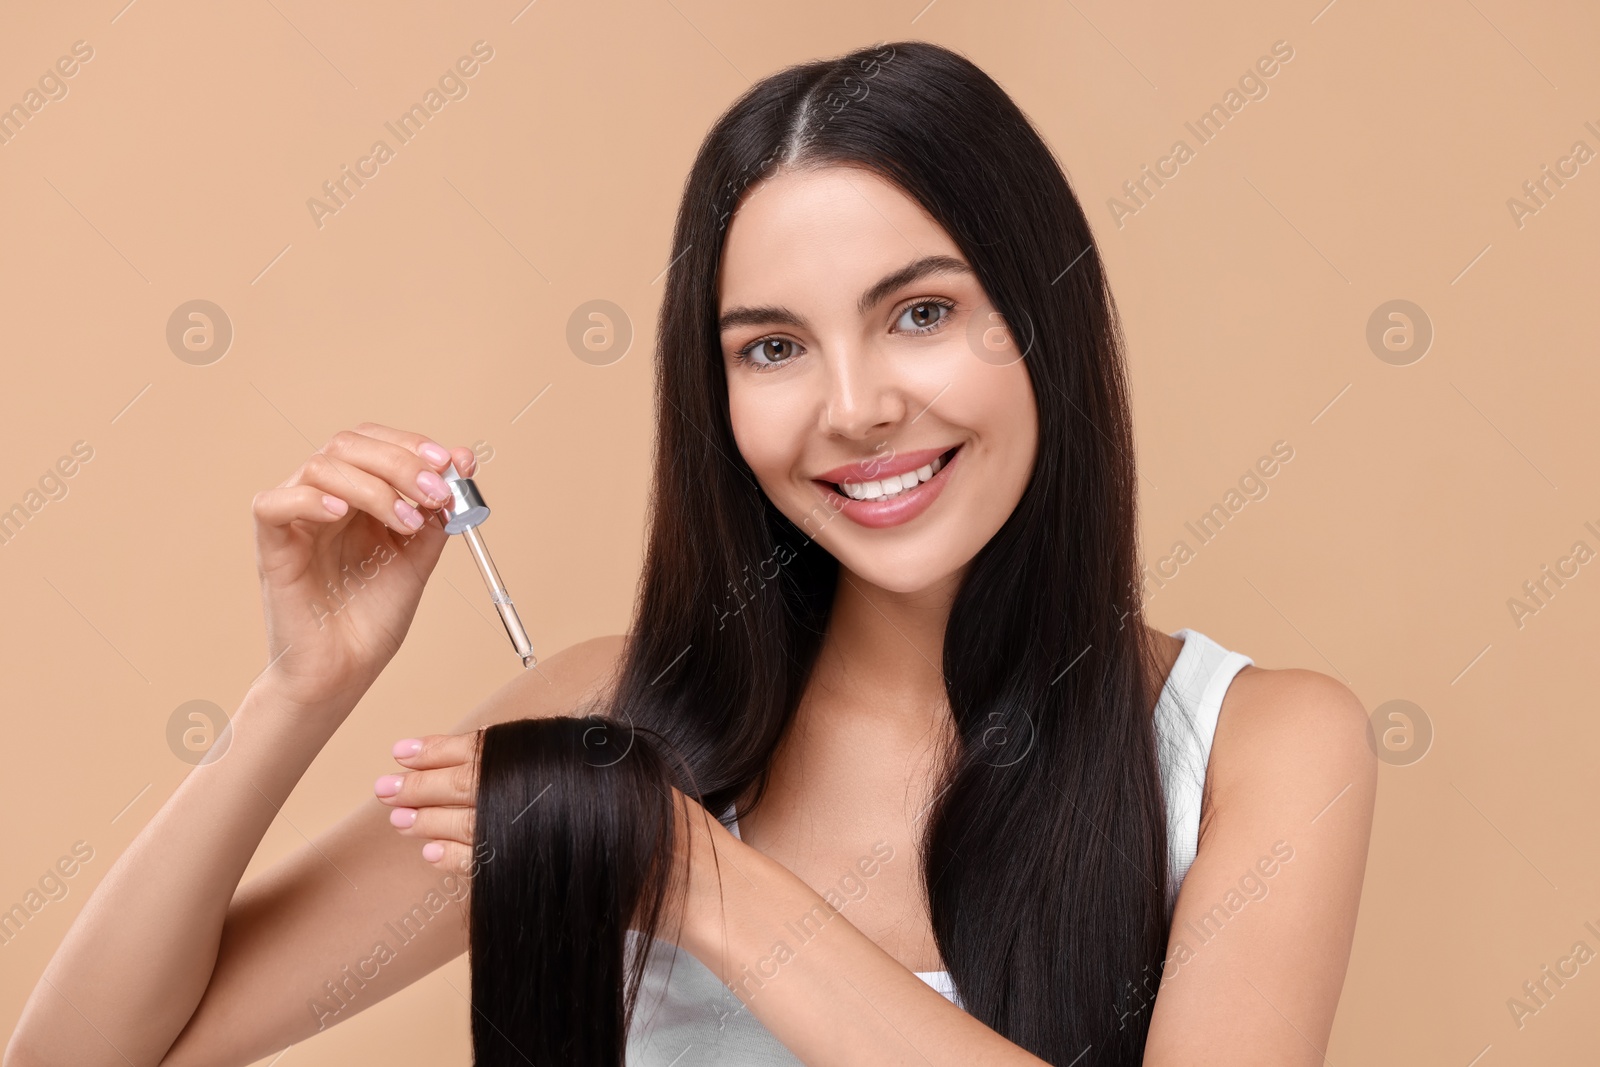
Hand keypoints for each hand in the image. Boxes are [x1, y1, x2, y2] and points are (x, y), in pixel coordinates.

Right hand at [251, 423, 477, 714]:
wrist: (345, 672)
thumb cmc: (372, 620)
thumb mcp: (417, 559)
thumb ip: (435, 516)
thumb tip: (462, 464)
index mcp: (357, 498)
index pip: (375, 443)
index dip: (413, 444)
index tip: (453, 463)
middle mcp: (324, 500)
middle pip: (348, 445)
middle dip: (400, 462)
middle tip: (436, 492)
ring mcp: (297, 521)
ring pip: (319, 467)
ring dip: (373, 486)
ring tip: (406, 521)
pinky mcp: (272, 547)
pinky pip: (272, 504)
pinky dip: (309, 499)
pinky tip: (342, 513)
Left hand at [377, 727, 744, 938]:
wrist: (694, 880)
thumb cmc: (664, 829)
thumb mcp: (619, 775)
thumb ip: (571, 764)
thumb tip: (515, 760)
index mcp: (570, 753)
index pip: (491, 745)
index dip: (441, 747)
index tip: (405, 747)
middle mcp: (558, 783)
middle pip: (470, 780)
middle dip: (419, 782)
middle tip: (382, 785)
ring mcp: (552, 826)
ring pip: (470, 820)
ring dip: (429, 819)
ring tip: (398, 820)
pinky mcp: (547, 866)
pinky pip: (486, 860)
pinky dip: (455, 857)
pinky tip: (431, 856)